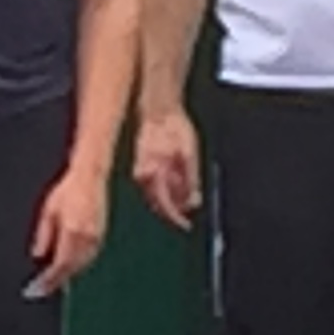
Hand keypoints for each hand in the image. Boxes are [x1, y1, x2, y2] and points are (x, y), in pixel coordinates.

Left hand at [26, 167, 108, 295]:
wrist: (90, 177)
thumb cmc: (69, 189)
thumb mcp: (49, 210)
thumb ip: (43, 235)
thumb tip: (38, 255)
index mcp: (72, 231)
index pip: (60, 265)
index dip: (48, 280)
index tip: (37, 288)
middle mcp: (86, 237)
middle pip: (72, 268)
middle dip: (57, 280)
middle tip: (42, 288)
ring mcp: (97, 237)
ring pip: (82, 265)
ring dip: (69, 274)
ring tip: (54, 280)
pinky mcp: (102, 235)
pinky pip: (90, 257)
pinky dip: (79, 265)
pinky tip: (70, 266)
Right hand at [131, 107, 200, 226]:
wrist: (160, 111)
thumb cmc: (175, 128)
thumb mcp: (190, 154)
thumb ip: (190, 180)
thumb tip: (193, 202)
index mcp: (155, 172)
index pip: (164, 204)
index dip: (175, 217)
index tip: (185, 223)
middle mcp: (144, 175)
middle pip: (158, 203)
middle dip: (173, 210)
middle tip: (187, 210)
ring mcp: (141, 171)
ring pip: (154, 196)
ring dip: (169, 200)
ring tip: (184, 195)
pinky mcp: (140, 167)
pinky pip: (151, 186)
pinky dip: (164, 189)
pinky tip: (173, 183)